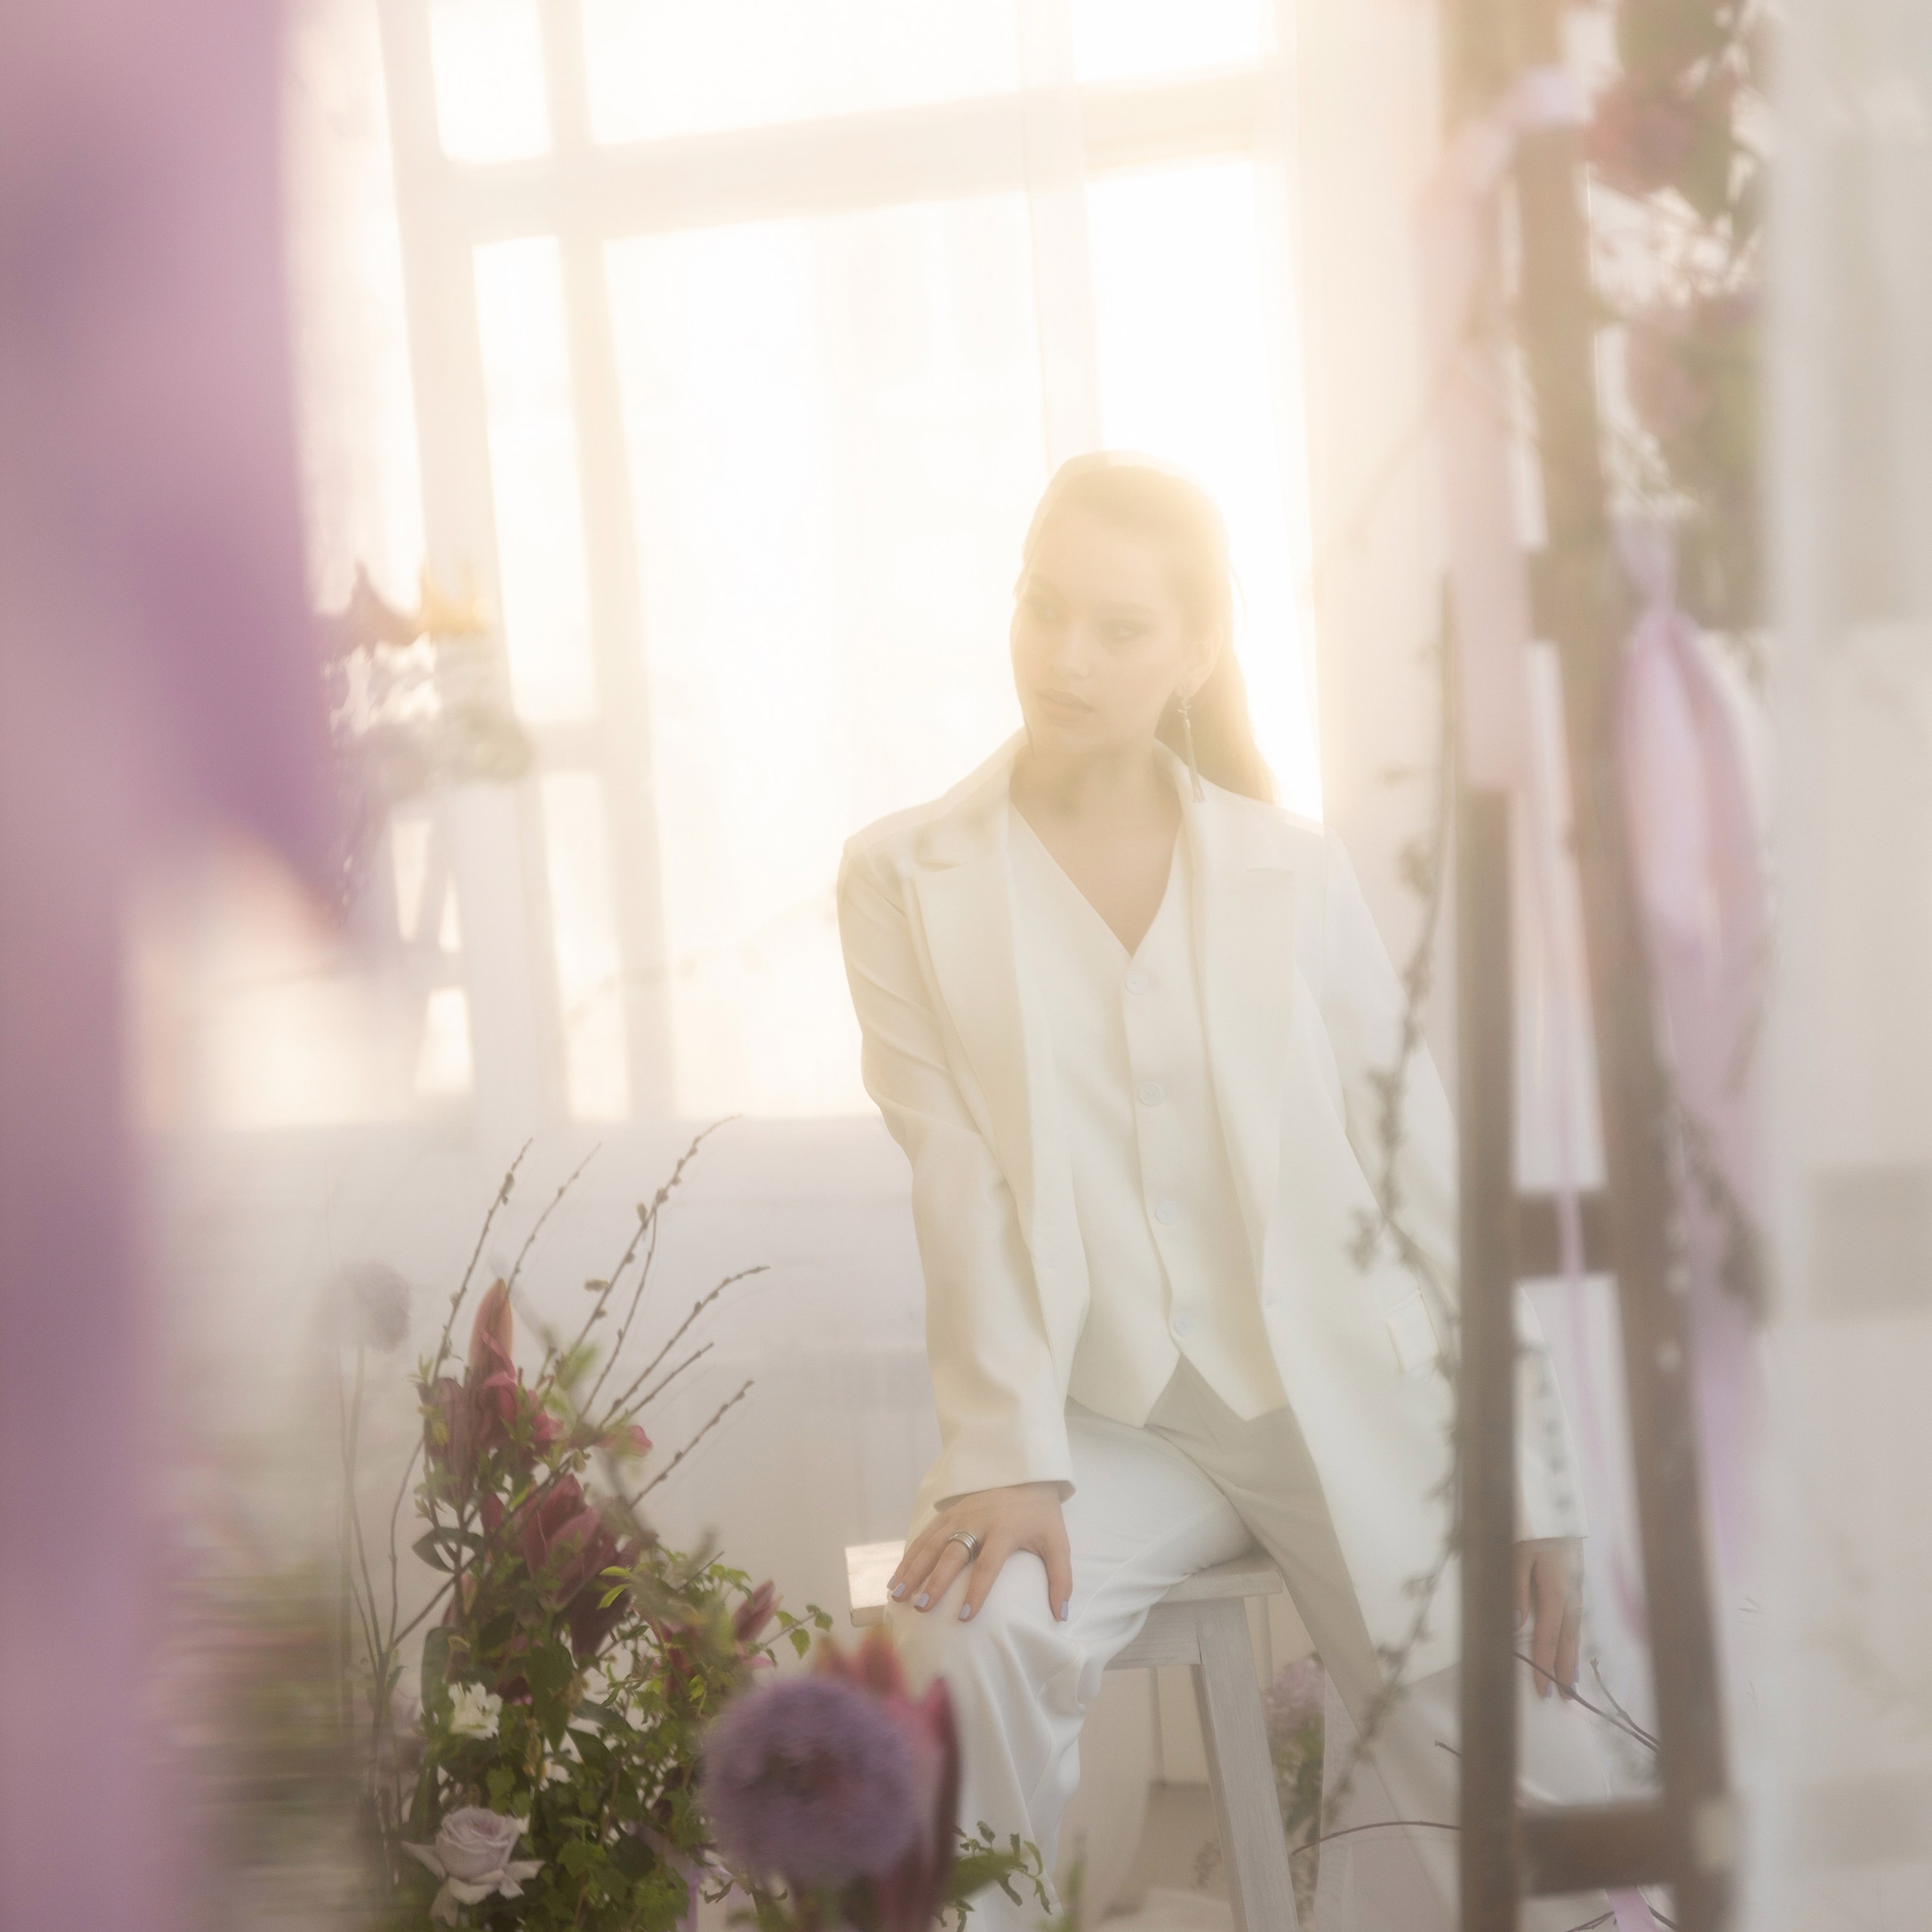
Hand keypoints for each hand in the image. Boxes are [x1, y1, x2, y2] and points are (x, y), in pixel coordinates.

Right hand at [889, 1482, 1071, 1624]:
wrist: (1027, 1473)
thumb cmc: (1042, 1515)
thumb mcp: (1058, 1543)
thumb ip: (1061, 1579)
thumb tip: (1060, 1615)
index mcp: (1005, 1530)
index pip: (989, 1565)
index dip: (977, 1591)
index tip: (965, 1617)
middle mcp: (978, 1521)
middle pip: (953, 1554)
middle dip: (935, 1582)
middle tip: (921, 1607)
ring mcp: (961, 1514)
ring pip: (932, 1543)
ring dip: (913, 1568)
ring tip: (897, 1594)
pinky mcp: (950, 1511)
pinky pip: (926, 1533)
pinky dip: (910, 1554)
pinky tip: (898, 1574)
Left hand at [1515, 1537, 1582, 1699]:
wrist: (1555, 1501)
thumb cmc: (1531, 1525)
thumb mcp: (1516, 1553)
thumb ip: (1516, 1587)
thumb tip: (1517, 1624)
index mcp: (1555, 1588)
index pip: (1549, 1635)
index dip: (1545, 1663)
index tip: (1542, 1690)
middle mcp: (1570, 1592)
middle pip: (1567, 1637)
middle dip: (1564, 1668)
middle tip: (1565, 1698)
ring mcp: (1575, 1586)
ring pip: (1574, 1628)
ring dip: (1572, 1655)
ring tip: (1571, 1681)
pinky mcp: (1575, 1580)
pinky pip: (1575, 1616)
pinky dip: (1574, 1636)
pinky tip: (1572, 1645)